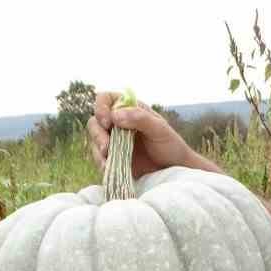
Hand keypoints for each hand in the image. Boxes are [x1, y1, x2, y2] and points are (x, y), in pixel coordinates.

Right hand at [87, 90, 205, 178]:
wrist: (175, 170)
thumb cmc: (171, 145)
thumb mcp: (160, 129)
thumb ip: (140, 118)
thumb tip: (115, 115)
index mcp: (129, 109)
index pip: (106, 99)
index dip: (101, 107)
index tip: (108, 121)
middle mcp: (119, 123)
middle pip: (96, 121)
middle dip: (97, 133)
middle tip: (106, 146)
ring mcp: (115, 141)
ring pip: (95, 140)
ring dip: (98, 149)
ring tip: (107, 159)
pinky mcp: (114, 158)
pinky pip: (100, 158)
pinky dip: (101, 162)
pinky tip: (108, 168)